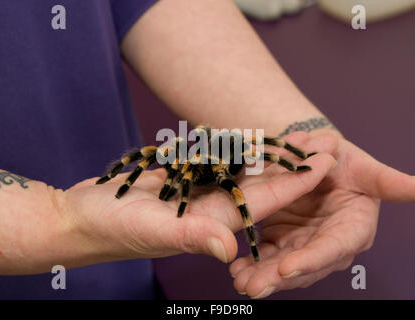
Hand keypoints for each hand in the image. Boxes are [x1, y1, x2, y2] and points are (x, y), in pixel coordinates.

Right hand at [61, 133, 335, 265]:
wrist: (84, 217)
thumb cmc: (112, 228)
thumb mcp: (150, 231)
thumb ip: (191, 237)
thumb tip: (228, 249)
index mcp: (215, 221)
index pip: (267, 198)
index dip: (299, 178)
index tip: (328, 157)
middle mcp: (214, 207)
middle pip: (265, 183)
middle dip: (297, 162)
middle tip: (330, 138)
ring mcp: (201, 193)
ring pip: (246, 170)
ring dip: (275, 152)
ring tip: (302, 133)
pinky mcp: (186, 180)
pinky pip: (221, 160)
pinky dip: (242, 147)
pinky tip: (259, 135)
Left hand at [229, 131, 414, 298]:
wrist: (318, 160)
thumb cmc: (345, 162)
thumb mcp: (364, 166)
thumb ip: (389, 181)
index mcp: (352, 228)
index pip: (334, 248)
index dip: (313, 259)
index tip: (286, 268)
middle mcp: (328, 244)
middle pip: (305, 266)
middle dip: (278, 278)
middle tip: (252, 286)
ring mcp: (304, 244)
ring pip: (282, 266)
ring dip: (261, 276)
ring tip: (239, 280)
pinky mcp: (283, 240)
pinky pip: (266, 256)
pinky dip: (252, 263)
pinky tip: (235, 267)